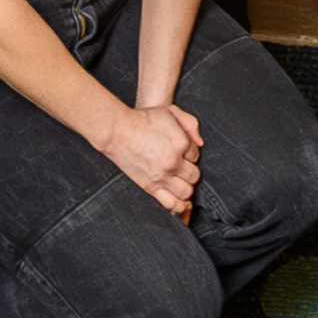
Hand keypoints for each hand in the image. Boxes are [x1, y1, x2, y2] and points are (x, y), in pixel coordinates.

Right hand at [100, 102, 203, 218]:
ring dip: (187, 188)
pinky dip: (180, 207)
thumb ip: (191, 124)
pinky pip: (171, 204)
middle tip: (181, 167)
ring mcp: (162, 176)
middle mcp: (174, 162)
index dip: (190, 155)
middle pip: (194, 176)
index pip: (196, 156)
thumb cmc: (143, 119)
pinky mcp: (150, 187)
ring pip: (186, 191)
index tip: (181, 153)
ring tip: (181, 183)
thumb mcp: (171, 111)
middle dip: (190, 172)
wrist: (117, 131)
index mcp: (182, 143)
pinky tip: (183, 205)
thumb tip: (200, 143)